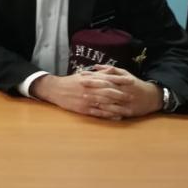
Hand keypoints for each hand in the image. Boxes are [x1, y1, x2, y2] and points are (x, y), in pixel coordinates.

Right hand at [31, 67, 163, 119]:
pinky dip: (108, 115)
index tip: (131, 81)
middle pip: (108, 93)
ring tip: (128, 110)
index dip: (120, 80)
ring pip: (105, 104)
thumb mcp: (83, 75)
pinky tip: (116, 117)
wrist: (55, 89)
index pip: (108, 79)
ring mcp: (87, 100)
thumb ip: (98, 74)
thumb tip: (111, 70)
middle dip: (121, 95)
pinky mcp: (83, 109)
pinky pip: (98, 113)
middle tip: (132, 97)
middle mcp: (89, 89)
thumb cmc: (70, 82)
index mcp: (90, 80)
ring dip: (118, 108)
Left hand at [85, 65, 164, 117]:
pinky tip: (94, 110)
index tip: (82, 74)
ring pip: (109, 101)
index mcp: (123, 81)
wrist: (152, 97)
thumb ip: (111, 70)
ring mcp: (126, 102)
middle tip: (80, 84)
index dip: (93, 76)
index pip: (106, 77)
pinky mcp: (127, 112)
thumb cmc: (135, 84)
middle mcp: (124, 90)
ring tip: (84, 97)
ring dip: (96, 99)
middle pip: (106, 88)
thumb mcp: (125, 74)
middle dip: (92, 86)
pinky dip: (104, 111)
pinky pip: (114, 112)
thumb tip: (96, 66)